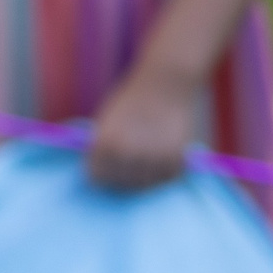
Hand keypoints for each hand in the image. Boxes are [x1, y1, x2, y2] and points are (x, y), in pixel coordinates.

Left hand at [88, 66, 197, 190]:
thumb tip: (97, 171)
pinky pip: (165, 180)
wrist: (166, 85)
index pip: (95, 177)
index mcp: (106, 143)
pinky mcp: (178, 161)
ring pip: (143, 186)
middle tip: (120, 171)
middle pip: (118, 185)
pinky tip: (156, 164)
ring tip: (139, 167)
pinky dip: (160, 176)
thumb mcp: (106, 121)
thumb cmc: (131, 100)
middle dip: (116, 179)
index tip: (100, 170)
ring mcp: (155, 159)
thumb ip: (102, 145)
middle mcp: (130, 154)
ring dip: (139, 180)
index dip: (96, 174)